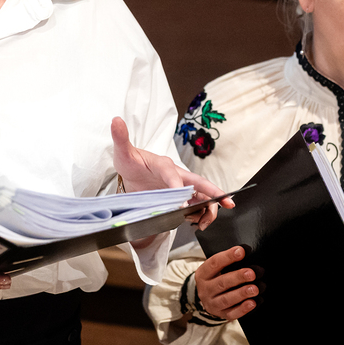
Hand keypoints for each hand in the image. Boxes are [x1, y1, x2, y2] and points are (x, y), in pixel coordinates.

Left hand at [111, 117, 232, 231]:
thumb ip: (120, 138)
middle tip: (227, 203)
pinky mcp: (178, 197)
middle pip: (200, 183)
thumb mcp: (123, 151)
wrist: (132, 169)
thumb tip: (116, 121)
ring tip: (203, 223)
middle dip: (215, 192)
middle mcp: (176, 175)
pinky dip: (198, 215)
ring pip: (201, 196)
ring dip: (207, 209)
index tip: (180, 200)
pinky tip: (195, 223)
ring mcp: (179, 187)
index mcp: (163, 164)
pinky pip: (194, 205)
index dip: (177, 186)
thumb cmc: (131, 160)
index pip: (172, 174)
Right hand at [194, 246, 257, 319]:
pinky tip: (252, 303)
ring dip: (241, 294)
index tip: (241, 251)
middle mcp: (205, 289)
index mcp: (203, 274)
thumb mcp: (215, 268)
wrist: (208, 296)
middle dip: (238, 277)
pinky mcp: (221, 314)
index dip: (228, 257)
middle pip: (222, 283)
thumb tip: (243, 252)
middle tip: (251, 274)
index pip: (214, 263)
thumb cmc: (216, 277)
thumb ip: (227, 260)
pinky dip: (242, 309)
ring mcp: (212, 304)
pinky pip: (232, 313)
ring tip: (254, 289)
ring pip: (227, 299)